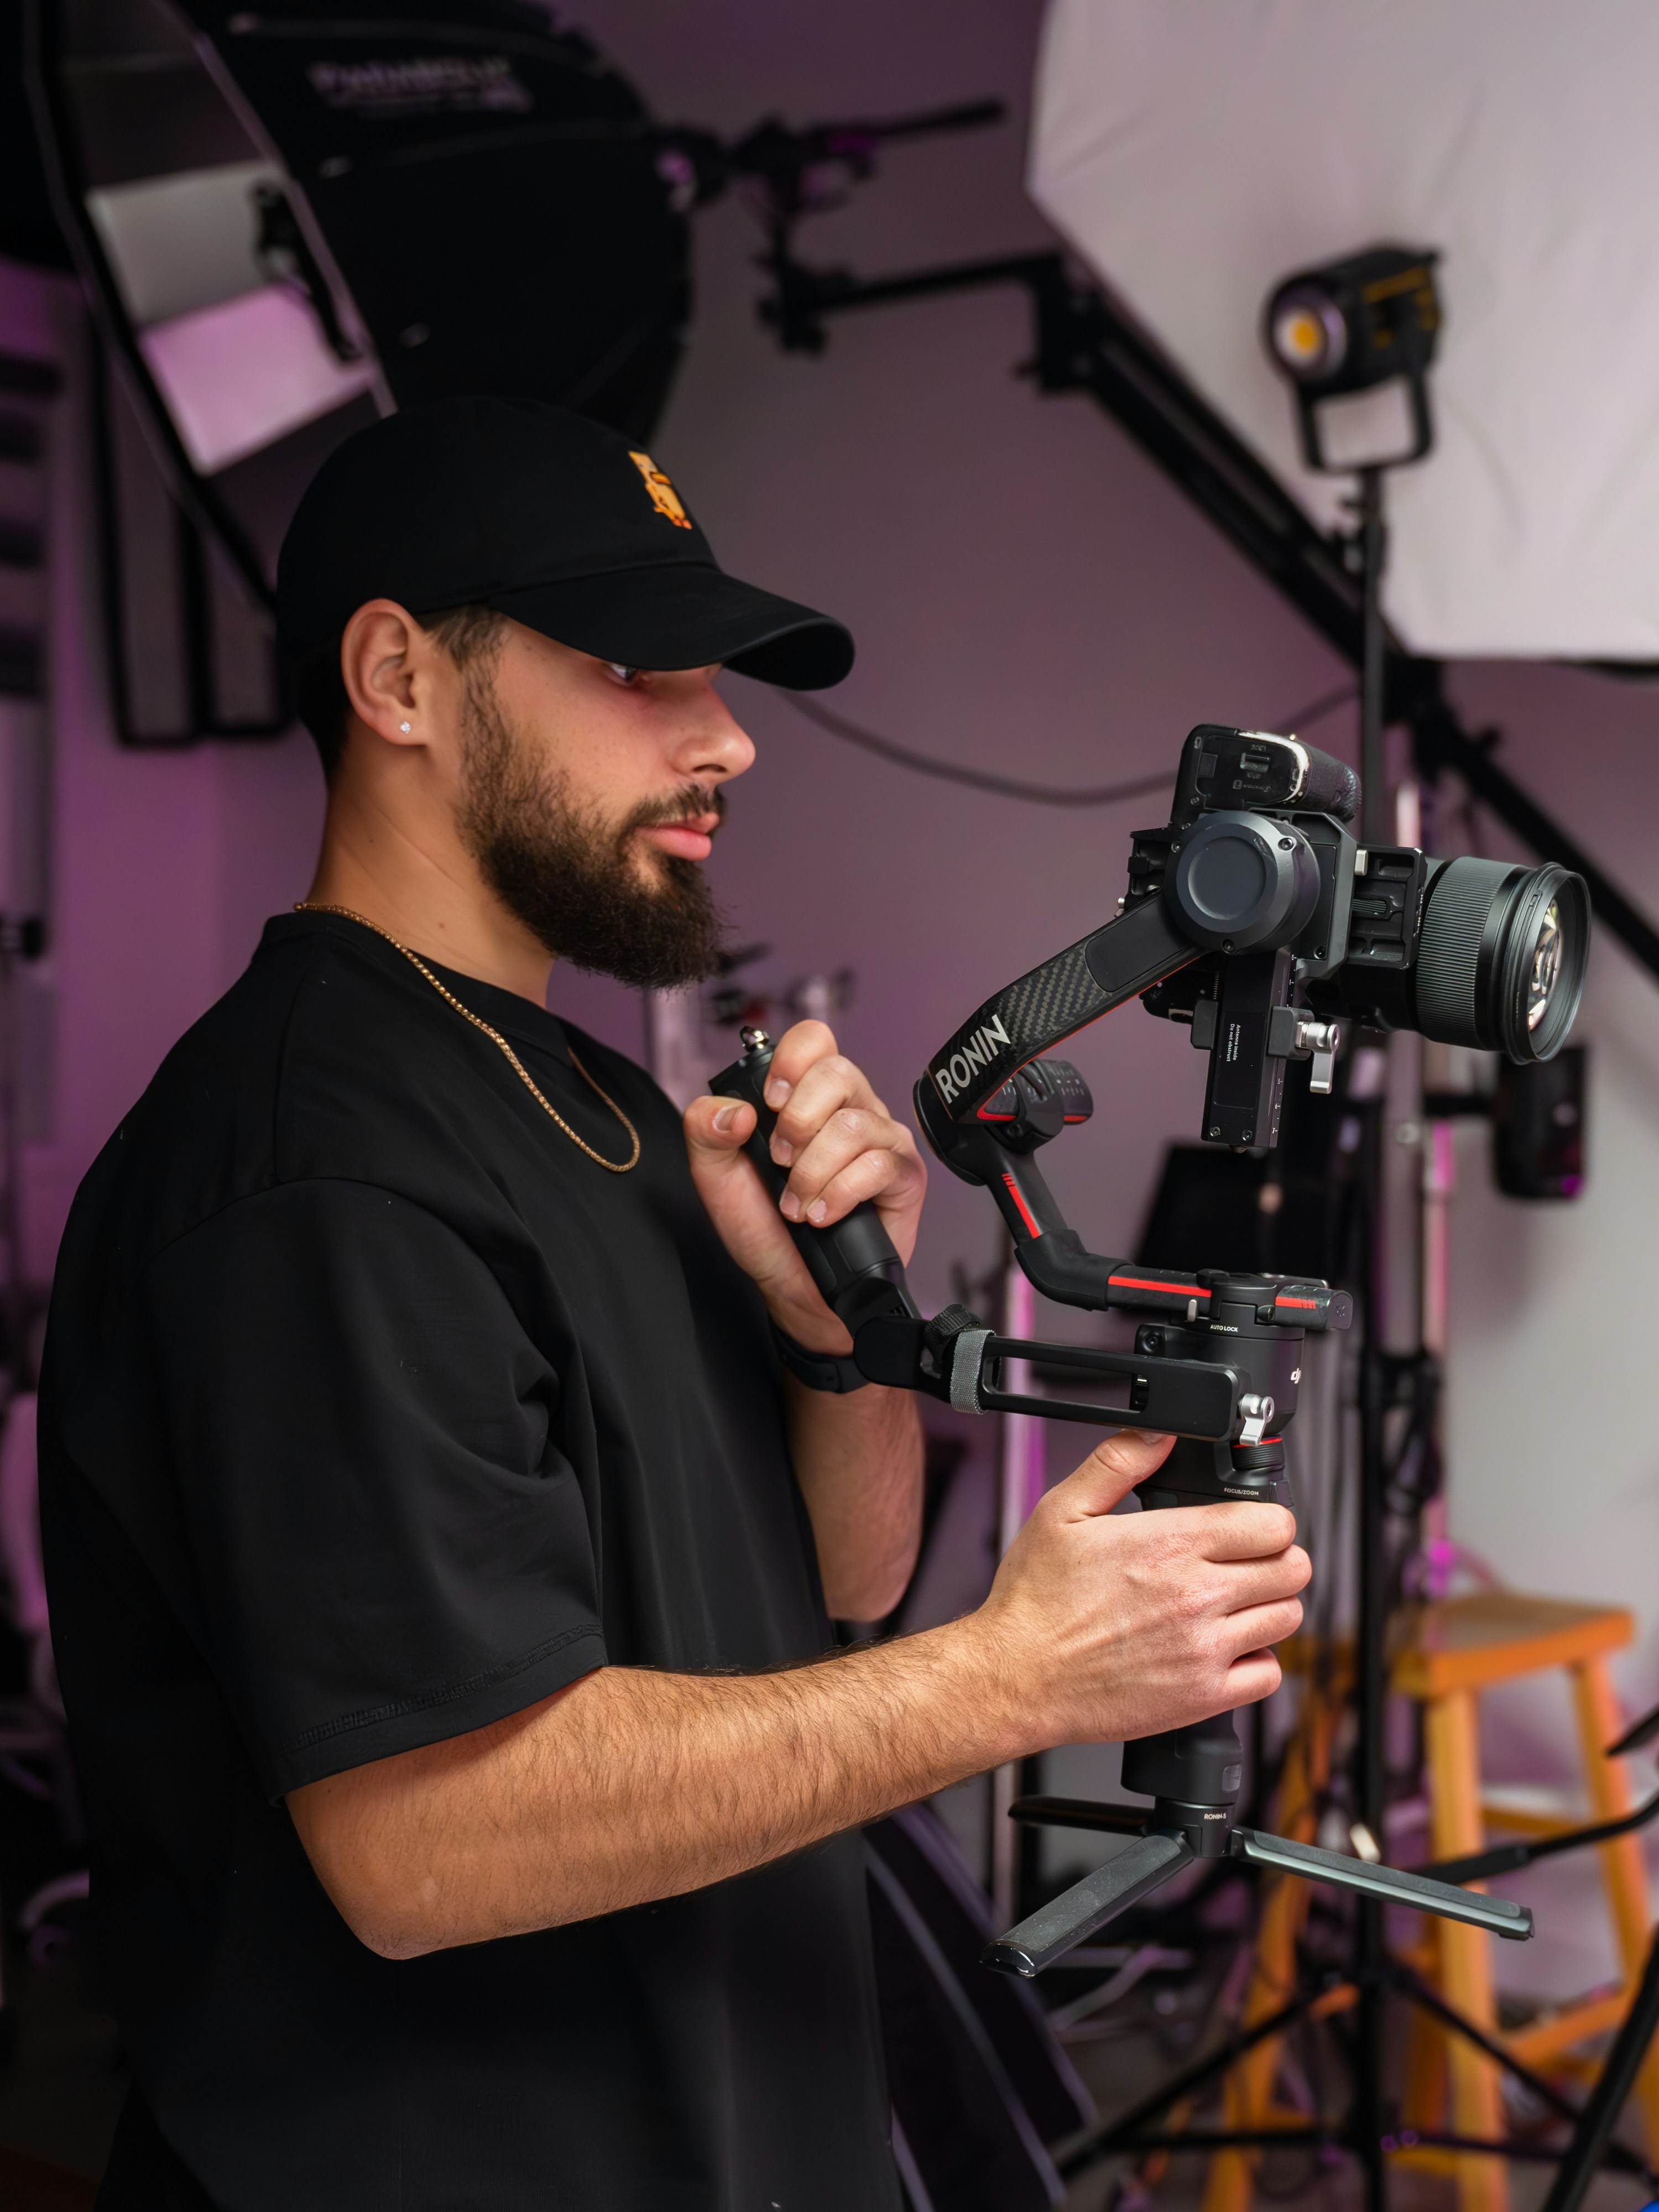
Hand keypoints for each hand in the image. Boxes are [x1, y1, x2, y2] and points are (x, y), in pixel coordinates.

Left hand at [684, 1021, 926, 1350]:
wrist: (796, 1289)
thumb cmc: (765, 1229)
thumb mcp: (716, 1177)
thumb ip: (705, 1131)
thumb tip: (734, 1109)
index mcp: (809, 1097)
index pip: (814, 1039)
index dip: (792, 1061)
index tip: (768, 1102)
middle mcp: (851, 1109)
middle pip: (839, 1072)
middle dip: (797, 1122)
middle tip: (779, 1163)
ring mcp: (882, 1140)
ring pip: (854, 1125)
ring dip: (813, 1171)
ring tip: (797, 1204)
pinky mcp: (905, 1176)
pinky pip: (878, 1165)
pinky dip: (840, 1194)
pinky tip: (823, 1216)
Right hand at [972, 1429, 1309, 1751]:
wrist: (1017, 1676)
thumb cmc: (1035, 1599)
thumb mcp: (1062, 1510)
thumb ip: (1118, 1462)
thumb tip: (1161, 1433)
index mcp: (1170, 1544)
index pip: (1273, 1524)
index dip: (1268, 1520)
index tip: (1251, 1527)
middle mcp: (1197, 1595)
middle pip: (1293, 1569)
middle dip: (1277, 1559)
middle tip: (1248, 1563)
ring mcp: (1204, 1649)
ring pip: (1287, 1618)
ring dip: (1269, 1606)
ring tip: (1236, 1603)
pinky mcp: (1203, 1696)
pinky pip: (1268, 1675)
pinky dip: (1256, 1660)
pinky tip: (1225, 1647)